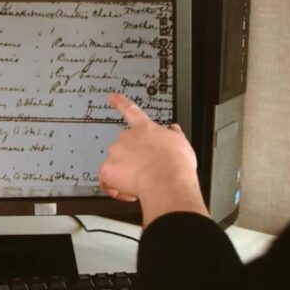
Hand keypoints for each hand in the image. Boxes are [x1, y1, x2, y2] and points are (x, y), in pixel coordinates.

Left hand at [99, 93, 208, 226]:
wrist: (167, 181)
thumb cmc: (176, 165)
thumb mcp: (181, 144)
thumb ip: (173, 135)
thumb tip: (173, 130)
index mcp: (145, 128)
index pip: (131, 110)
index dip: (120, 102)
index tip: (112, 97)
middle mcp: (126, 137)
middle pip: (123, 146)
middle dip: (131, 159)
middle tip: (144, 172)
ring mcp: (115, 152)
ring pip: (115, 165)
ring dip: (125, 174)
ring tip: (142, 185)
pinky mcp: (108, 169)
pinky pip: (107, 181)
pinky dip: (115, 188)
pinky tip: (129, 192)